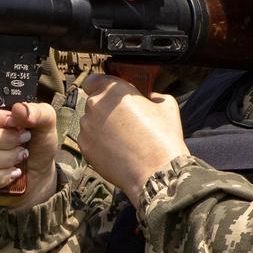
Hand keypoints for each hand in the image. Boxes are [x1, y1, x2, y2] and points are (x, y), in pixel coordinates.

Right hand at [0, 101, 60, 207]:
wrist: (38, 170)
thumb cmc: (36, 141)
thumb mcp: (45, 122)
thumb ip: (37, 112)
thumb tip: (19, 109)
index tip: (13, 123)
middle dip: (5, 140)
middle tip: (24, 140)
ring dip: (6, 158)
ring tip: (21, 156)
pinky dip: (1, 176)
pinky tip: (14, 172)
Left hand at [77, 74, 188, 205]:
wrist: (156, 173)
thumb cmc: (162, 138)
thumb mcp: (167, 105)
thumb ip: (153, 95)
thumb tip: (150, 97)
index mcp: (113, 90)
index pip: (94, 79)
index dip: (103, 86)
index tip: (113, 94)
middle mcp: (95, 106)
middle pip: (94, 101)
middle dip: (107, 108)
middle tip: (125, 119)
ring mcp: (87, 128)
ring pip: (91, 122)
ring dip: (102, 126)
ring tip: (123, 139)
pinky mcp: (85, 148)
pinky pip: (90, 140)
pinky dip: (99, 144)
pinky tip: (117, 151)